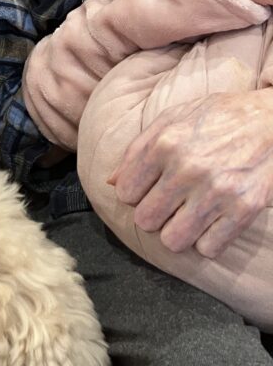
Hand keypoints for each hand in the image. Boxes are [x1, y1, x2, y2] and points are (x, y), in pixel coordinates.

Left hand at [108, 90, 272, 257]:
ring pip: (173, 241)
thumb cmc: (218, 116)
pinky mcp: (244, 210)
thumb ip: (138, 148)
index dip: (134, 194)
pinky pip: (208, 249)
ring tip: (188, 216)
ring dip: (177, 232)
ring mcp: (216, 191)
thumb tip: (110, 181)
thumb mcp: (173, 118)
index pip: (126, 192)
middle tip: (169, 204)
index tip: (148, 189)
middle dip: (153, 215)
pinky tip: (213, 221)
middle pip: (146, 220)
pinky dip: (208, 241)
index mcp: (164, 143)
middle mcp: (187, 168)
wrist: (272, 120)